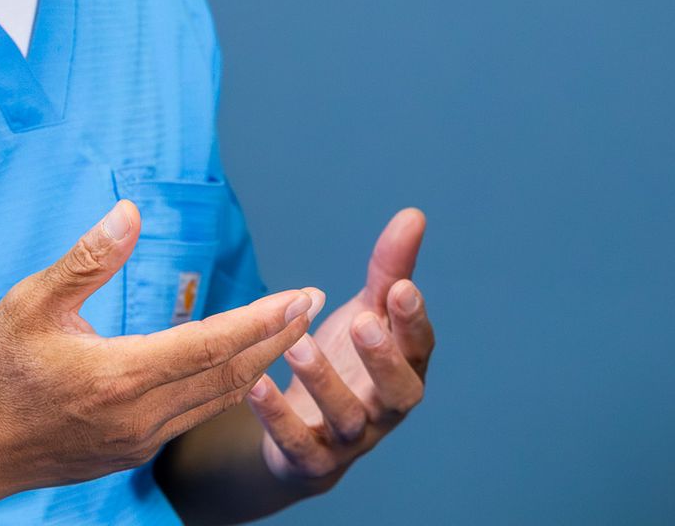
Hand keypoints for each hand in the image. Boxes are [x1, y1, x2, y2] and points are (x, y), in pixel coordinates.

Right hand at [0, 199, 321, 501]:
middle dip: (276, 338)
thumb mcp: (30, 301)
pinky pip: (193, 416)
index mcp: (119, 376)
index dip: (261, 320)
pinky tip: (234, 365)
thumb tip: (131, 213)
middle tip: (311, 304)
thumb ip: (87, 259)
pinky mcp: (132, 452)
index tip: (300, 295)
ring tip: (287, 330)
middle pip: (229, 376)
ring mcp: (139, 441)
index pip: (211, 345)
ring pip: (216, 401)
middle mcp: (140, 417)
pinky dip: (224, 387)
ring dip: (257, 364)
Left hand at [243, 207, 432, 494]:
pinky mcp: (310, 459)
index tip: (402, 288)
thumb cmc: (345, 364)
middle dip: (383, 358)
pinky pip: (297, 443)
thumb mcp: (365, 313)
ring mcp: (349, 438)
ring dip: (324, 381)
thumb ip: (388, 270)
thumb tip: (413, 215)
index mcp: (403, 371)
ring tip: (298, 344)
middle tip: (364, 322)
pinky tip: (254, 383)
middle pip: (399, 393)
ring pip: (346, 418)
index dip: (414, 322)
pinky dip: (276, 416)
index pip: (419, 349)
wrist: (304, 433)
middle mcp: (384, 409)